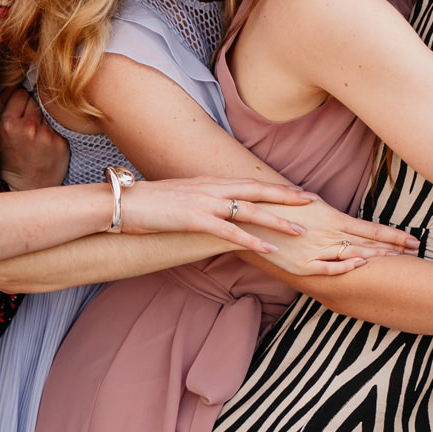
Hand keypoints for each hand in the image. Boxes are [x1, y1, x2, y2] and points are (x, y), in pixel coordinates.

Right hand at [0, 87, 69, 191]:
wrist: (28, 184)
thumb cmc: (10, 157)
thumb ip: (1, 106)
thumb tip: (13, 84)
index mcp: (8, 124)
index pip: (18, 92)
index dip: (18, 99)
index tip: (18, 108)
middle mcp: (28, 128)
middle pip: (34, 98)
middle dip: (31, 106)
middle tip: (27, 121)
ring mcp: (46, 134)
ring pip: (47, 109)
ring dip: (44, 115)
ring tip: (37, 131)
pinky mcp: (61, 141)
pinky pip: (58, 122)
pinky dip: (54, 127)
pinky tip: (47, 138)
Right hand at [113, 177, 318, 251]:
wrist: (118, 202)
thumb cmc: (146, 202)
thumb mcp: (180, 196)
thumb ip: (201, 199)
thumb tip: (215, 208)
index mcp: (209, 181)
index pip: (250, 182)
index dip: (276, 187)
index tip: (299, 191)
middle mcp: (211, 188)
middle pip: (258, 190)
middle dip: (287, 196)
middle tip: (314, 202)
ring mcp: (204, 203)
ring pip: (251, 211)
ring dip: (278, 222)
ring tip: (302, 231)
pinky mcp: (194, 219)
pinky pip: (230, 233)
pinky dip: (252, 241)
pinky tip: (270, 250)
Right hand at [256, 194, 417, 276]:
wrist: (250, 217)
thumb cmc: (280, 206)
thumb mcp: (307, 201)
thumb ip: (325, 207)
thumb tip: (331, 207)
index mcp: (333, 218)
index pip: (372, 228)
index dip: (394, 235)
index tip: (413, 239)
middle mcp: (329, 234)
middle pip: (369, 242)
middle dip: (393, 247)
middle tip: (416, 250)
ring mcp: (317, 250)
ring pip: (354, 254)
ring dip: (377, 257)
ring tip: (399, 260)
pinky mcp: (303, 265)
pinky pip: (329, 268)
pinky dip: (345, 267)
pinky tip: (361, 265)